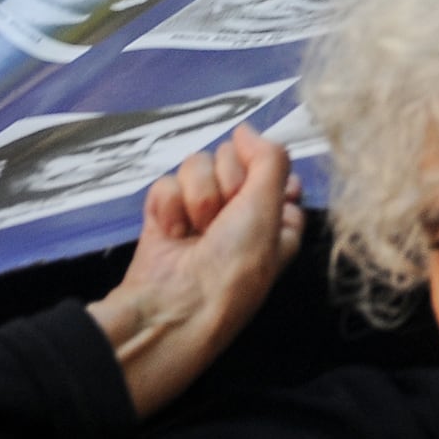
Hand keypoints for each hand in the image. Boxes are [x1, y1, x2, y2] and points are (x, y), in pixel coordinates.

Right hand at [87, 128, 304, 418]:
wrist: (174, 308)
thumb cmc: (233, 267)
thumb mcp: (268, 209)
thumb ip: (269, 159)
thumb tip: (247, 130)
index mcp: (275, 219)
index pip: (275, 170)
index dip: (264, 174)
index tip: (259, 193)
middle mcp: (239, 215)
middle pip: (233, 158)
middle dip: (227, 182)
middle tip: (224, 218)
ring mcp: (199, 214)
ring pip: (198, 165)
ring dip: (197, 196)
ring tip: (195, 230)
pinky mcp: (164, 215)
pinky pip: (166, 182)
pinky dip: (168, 207)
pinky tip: (171, 233)